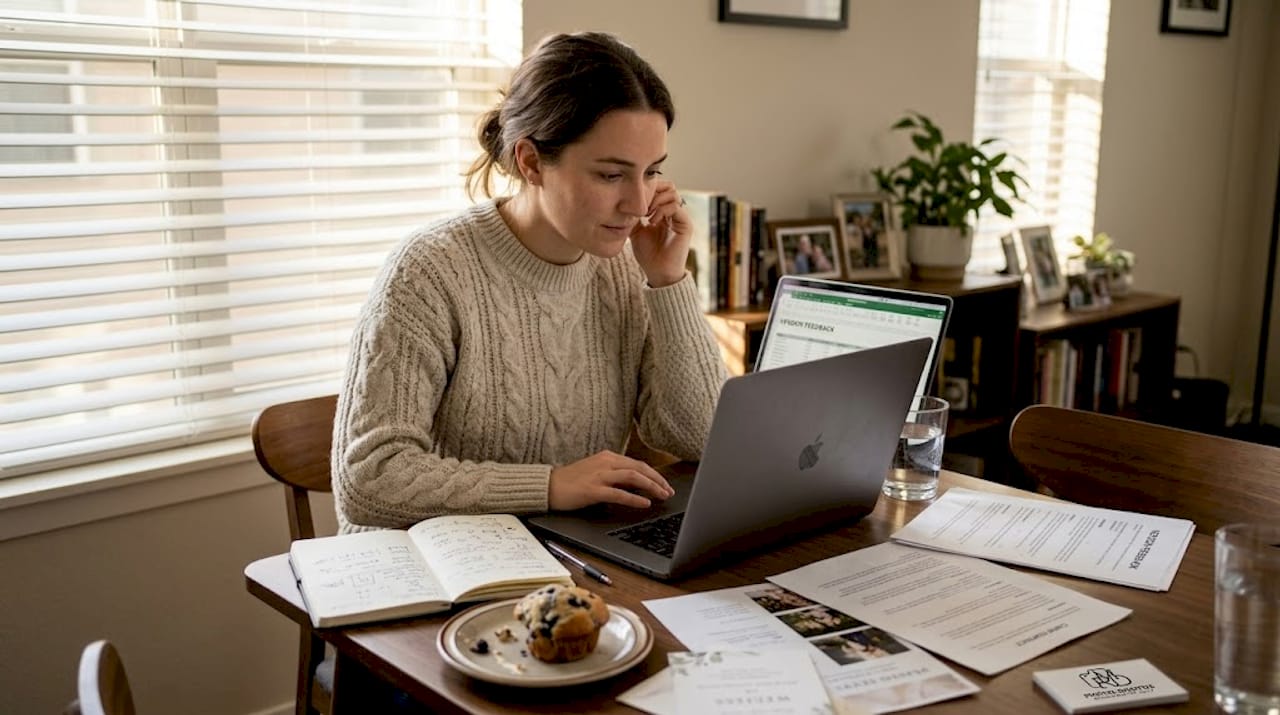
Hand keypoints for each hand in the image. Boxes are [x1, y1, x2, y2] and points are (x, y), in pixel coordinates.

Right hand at [548, 450, 674, 510]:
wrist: (548, 486)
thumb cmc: (572, 481)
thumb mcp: (597, 472)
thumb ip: (616, 476)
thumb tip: (637, 485)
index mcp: (608, 457)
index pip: (638, 464)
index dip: (655, 474)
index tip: (665, 484)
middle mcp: (606, 463)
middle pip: (639, 468)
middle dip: (658, 480)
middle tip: (669, 491)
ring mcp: (599, 475)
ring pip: (633, 477)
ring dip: (651, 487)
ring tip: (662, 496)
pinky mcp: (593, 490)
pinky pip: (619, 493)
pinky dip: (634, 498)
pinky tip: (644, 503)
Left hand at [630, 179, 690, 287]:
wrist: (658, 272)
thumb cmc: (647, 254)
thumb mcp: (635, 230)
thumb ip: (634, 215)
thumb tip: (625, 201)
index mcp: (664, 212)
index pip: (661, 189)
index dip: (649, 189)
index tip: (636, 200)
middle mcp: (675, 212)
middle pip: (669, 186)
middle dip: (653, 192)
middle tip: (641, 205)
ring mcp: (681, 217)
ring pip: (673, 193)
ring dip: (656, 200)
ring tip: (646, 214)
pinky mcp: (686, 225)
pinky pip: (675, 206)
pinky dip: (662, 210)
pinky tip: (652, 221)